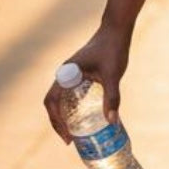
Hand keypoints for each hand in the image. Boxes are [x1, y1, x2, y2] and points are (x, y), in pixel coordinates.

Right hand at [43, 23, 131, 141]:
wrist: (117, 28)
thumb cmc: (113, 48)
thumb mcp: (112, 75)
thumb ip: (112, 98)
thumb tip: (112, 123)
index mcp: (66, 73)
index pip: (52, 102)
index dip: (56, 122)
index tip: (68, 137)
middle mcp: (65, 73)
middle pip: (53, 103)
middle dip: (58, 123)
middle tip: (70, 140)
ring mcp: (72, 72)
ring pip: (61, 98)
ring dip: (64, 115)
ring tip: (75, 132)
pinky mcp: (81, 72)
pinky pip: (71, 92)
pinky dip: (73, 106)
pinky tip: (86, 115)